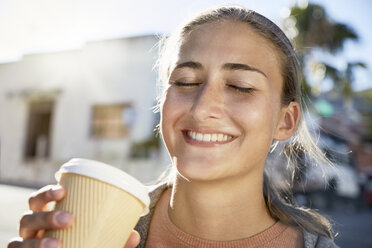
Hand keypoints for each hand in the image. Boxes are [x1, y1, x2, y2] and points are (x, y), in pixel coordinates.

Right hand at [7, 185, 140, 247]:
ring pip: (21, 237)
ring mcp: (26, 243)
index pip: (40, 199)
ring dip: (38, 240)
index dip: (47, 193)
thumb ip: (114, 238)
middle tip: (69, 218)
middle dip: (47, 214)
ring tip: (57, 245)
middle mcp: (33, 228)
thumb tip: (133, 236)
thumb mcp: (98, 239)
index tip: (63, 191)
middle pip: (29, 215)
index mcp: (48, 215)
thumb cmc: (82, 243)